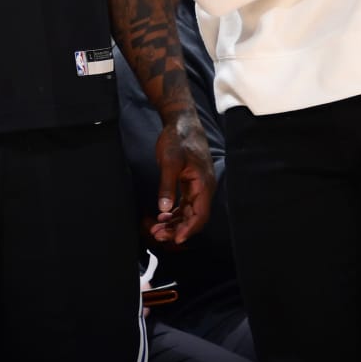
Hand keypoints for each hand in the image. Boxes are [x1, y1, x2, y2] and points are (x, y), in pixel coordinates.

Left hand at [148, 110, 214, 244]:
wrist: (181, 121)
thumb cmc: (178, 138)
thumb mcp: (169, 161)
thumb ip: (167, 186)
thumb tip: (164, 209)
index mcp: (203, 184)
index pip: (200, 215)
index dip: (188, 229)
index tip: (176, 240)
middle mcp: (203, 188)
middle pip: (194, 217)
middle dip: (177, 229)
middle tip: (158, 235)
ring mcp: (197, 186)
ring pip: (189, 212)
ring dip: (175, 223)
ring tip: (157, 230)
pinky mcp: (190, 183)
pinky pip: (185, 204)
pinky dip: (175, 213)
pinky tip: (163, 217)